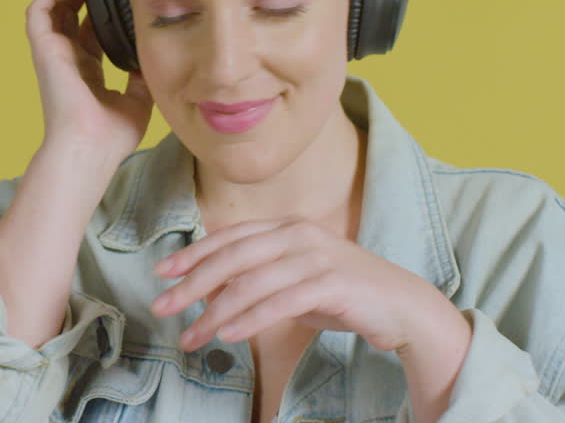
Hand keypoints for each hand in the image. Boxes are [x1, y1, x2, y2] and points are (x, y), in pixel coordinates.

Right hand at [25, 0, 153, 171]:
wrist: (92, 149)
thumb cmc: (111, 135)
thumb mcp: (138, 97)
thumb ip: (142, 73)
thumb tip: (154, 52)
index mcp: (87, 70)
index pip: (91, 29)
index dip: (102, 6)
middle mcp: (68, 58)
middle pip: (72, 11)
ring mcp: (54, 53)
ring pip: (54, 6)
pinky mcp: (43, 49)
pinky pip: (40, 10)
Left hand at [149, 217, 464, 354]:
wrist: (403, 306)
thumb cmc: (344, 294)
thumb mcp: (295, 279)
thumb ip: (258, 278)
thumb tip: (213, 293)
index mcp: (286, 228)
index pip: (229, 237)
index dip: (193, 254)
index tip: (161, 273)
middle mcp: (298, 235)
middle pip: (232, 258)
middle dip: (192, 283)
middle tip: (162, 307)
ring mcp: (315, 257)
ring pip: (250, 284)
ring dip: (215, 312)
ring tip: (192, 336)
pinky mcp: (331, 284)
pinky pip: (280, 303)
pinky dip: (249, 319)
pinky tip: (228, 334)